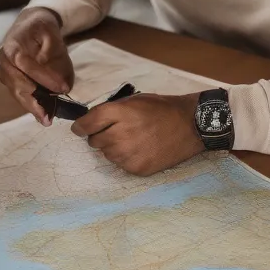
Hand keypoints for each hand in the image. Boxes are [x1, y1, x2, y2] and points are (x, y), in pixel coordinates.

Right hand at [0, 7, 74, 125]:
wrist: (28, 25)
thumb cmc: (41, 28)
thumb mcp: (51, 32)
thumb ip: (54, 53)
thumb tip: (60, 81)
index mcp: (12, 46)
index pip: (25, 64)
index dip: (43, 77)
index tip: (62, 88)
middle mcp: (4, 60)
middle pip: (17, 84)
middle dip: (34, 101)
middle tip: (50, 116)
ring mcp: (5, 72)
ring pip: (17, 93)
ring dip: (32, 107)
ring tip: (46, 120)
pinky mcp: (9, 80)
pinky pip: (19, 94)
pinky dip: (31, 105)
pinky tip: (43, 115)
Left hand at [71, 93, 203, 175]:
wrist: (191, 125)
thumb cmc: (162, 109)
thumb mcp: (134, 100)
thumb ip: (111, 110)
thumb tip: (91, 121)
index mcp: (117, 113)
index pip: (86, 124)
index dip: (80, 127)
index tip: (79, 129)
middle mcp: (119, 135)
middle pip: (94, 142)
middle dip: (101, 136)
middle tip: (118, 131)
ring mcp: (128, 154)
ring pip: (107, 154)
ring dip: (114, 148)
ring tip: (133, 140)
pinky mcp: (136, 168)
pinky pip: (121, 165)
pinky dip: (126, 158)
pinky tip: (141, 149)